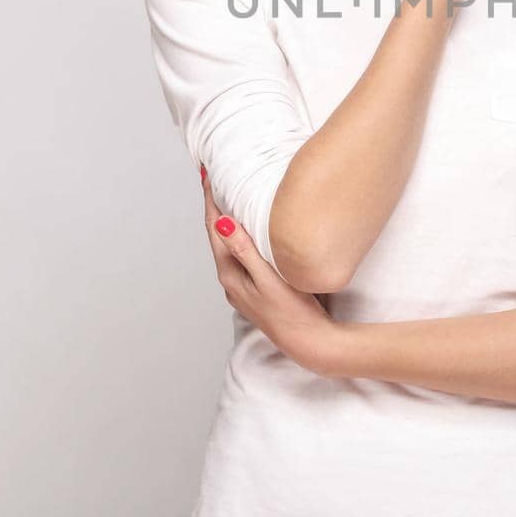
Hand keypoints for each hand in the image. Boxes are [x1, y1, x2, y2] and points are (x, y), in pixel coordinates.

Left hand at [200, 163, 340, 377]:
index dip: (210, 200)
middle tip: (215, 179)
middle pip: (218, 235)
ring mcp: (242, 285)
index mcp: (230, 273)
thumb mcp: (268, 278)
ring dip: (227, 221)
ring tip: (229, 198)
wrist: (309, 341)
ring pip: (229, 245)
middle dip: (215, 207)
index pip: (214, 228)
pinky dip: (240, 236)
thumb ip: (245, 250)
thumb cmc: (292, 311)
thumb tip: (222, 222)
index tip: (206, 175)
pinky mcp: (255, 288)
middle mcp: (231, 279)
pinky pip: (241, 255)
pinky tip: (250, 232)